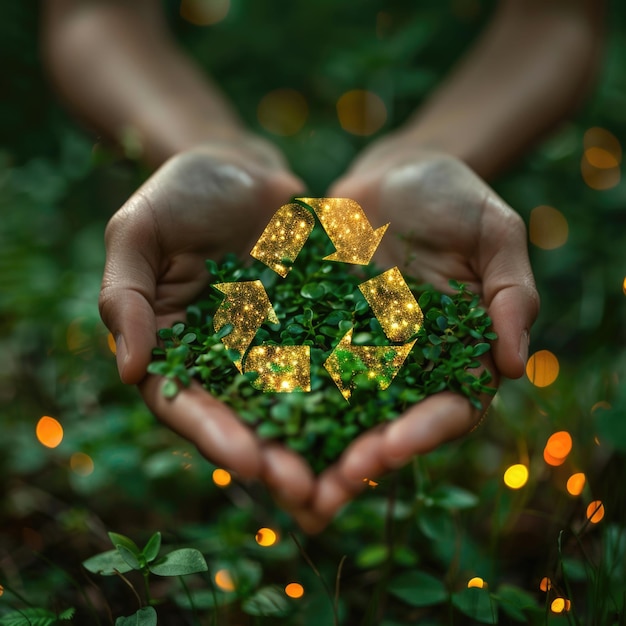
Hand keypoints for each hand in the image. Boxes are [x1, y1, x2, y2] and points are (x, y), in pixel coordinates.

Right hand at [99, 142, 327, 517]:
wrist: (240, 167)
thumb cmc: (180, 193)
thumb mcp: (138, 231)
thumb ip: (125, 295)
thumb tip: (127, 369)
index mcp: (176, 349)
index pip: (188, 404)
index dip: (215, 435)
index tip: (248, 461)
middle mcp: (226, 360)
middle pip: (247, 421)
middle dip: (277, 458)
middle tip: (308, 491)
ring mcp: (274, 347)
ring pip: (297, 405)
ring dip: (322, 444)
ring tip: (352, 475)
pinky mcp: (316, 326)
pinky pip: (337, 363)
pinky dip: (357, 393)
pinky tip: (387, 418)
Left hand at [294, 146, 538, 531]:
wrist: (392, 174)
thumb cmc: (453, 196)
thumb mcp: (493, 232)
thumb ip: (511, 293)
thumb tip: (517, 364)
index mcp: (454, 353)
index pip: (446, 408)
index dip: (421, 434)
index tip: (387, 449)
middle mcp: (403, 365)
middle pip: (383, 428)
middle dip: (353, 463)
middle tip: (319, 497)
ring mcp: (355, 352)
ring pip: (333, 413)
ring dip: (306, 450)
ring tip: (274, 478)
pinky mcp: (314, 331)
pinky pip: (292, 368)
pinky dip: (271, 398)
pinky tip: (243, 420)